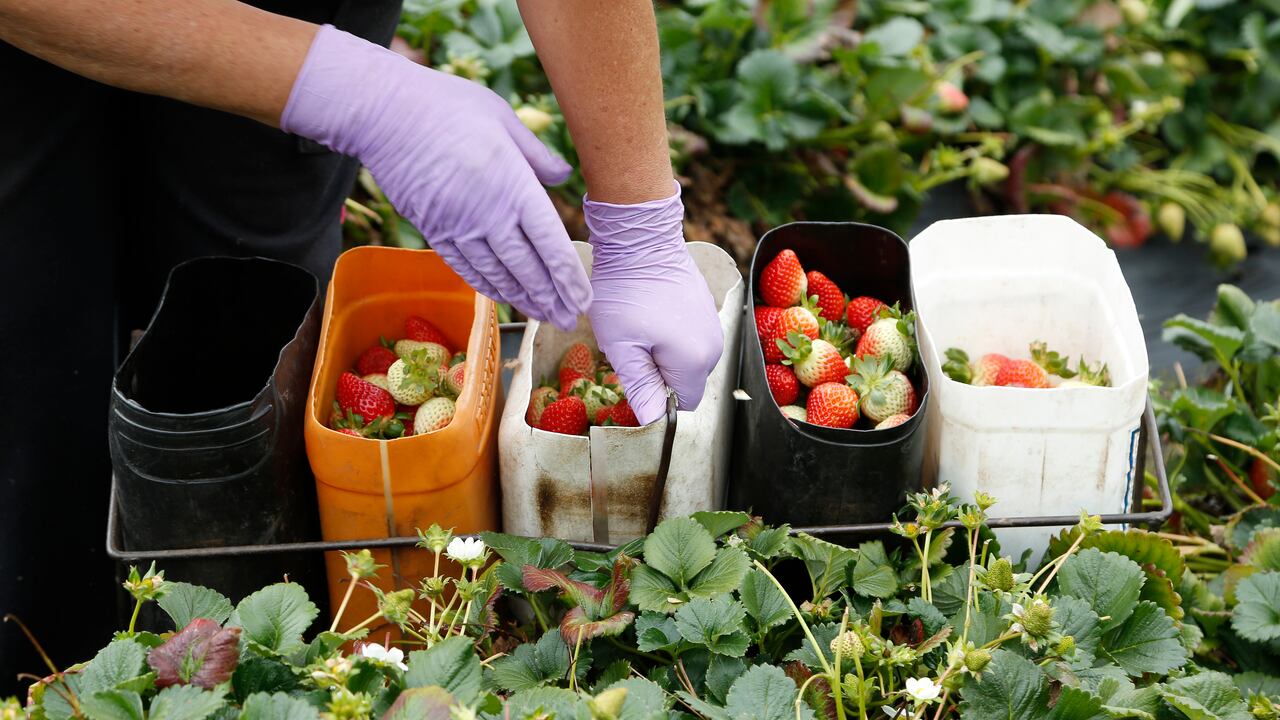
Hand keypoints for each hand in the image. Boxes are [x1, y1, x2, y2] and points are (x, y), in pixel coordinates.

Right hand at [281, 25, 589, 328]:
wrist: (385, 114)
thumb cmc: (449, 106)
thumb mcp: (503, 118)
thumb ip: (537, 154)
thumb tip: (563, 175)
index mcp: (515, 187)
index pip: (550, 245)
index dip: (568, 278)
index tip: (582, 299)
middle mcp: (489, 216)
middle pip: (527, 270)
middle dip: (551, 299)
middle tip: (568, 319)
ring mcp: (459, 228)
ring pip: (497, 275)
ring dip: (522, 299)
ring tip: (542, 314)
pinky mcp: (434, 230)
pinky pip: (466, 268)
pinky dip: (488, 286)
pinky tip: (502, 295)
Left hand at [586, 185, 722, 424]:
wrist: (641, 237)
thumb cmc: (626, 290)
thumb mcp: (621, 344)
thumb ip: (640, 386)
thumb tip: (653, 423)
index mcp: (695, 361)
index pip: (681, 407)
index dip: (655, 404)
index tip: (630, 383)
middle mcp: (713, 348)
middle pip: (685, 386)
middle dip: (657, 380)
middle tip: (629, 351)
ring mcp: (713, 328)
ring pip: (686, 364)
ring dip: (661, 359)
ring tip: (637, 333)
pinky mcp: (706, 312)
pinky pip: (689, 342)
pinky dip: (670, 341)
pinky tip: (648, 320)